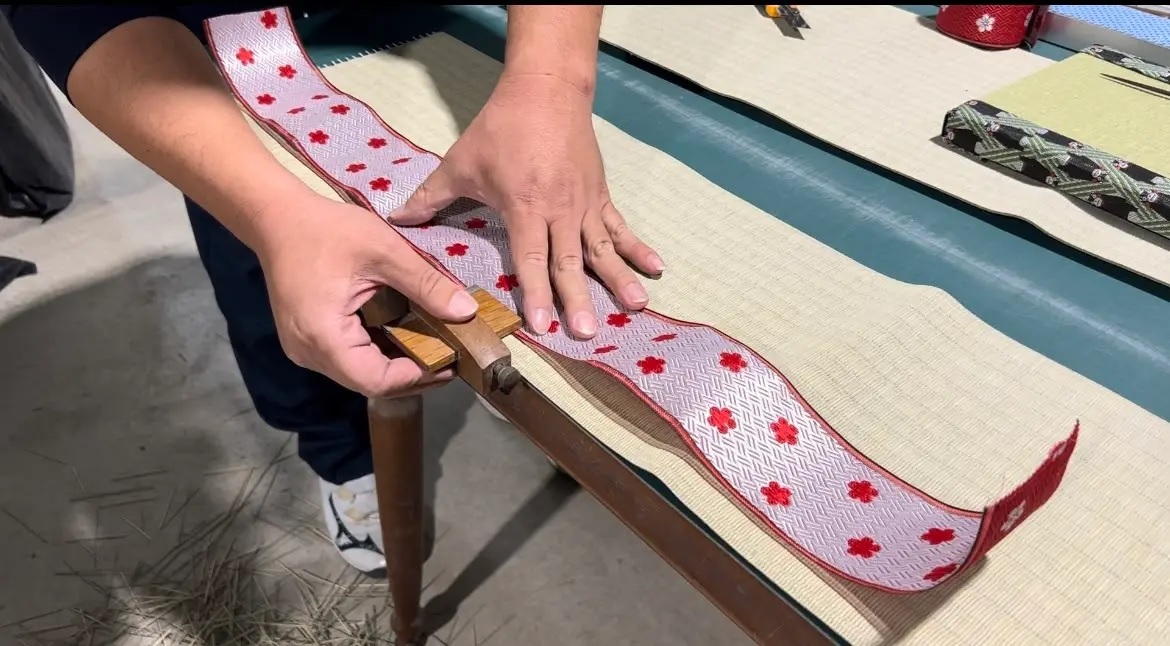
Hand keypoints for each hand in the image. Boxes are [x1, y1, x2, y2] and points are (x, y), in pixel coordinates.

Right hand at [256, 194, 478, 397]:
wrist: (276, 217)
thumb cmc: (327, 230)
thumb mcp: (385, 251)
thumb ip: (426, 284)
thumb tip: (467, 311)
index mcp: (322, 335)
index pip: (374, 380)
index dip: (414, 377)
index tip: (448, 362)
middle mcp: (307, 352)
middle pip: (366, 382)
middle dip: (410, 375)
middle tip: (447, 357)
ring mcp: (303, 349)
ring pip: (357, 374)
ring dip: (395, 365)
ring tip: (431, 347)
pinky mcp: (306, 340)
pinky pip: (347, 359)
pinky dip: (377, 353)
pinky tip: (403, 336)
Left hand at [389, 73, 664, 338]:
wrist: (546, 90)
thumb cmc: (501, 128)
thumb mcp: (461, 161)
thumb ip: (431, 196)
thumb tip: (395, 220)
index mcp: (526, 206)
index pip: (532, 258)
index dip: (538, 292)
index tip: (544, 324)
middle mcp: (560, 210)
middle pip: (571, 262)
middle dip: (579, 299)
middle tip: (588, 333)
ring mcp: (585, 203)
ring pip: (603, 248)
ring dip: (619, 279)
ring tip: (637, 307)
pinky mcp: (600, 195)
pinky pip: (620, 227)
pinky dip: (638, 248)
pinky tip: (656, 269)